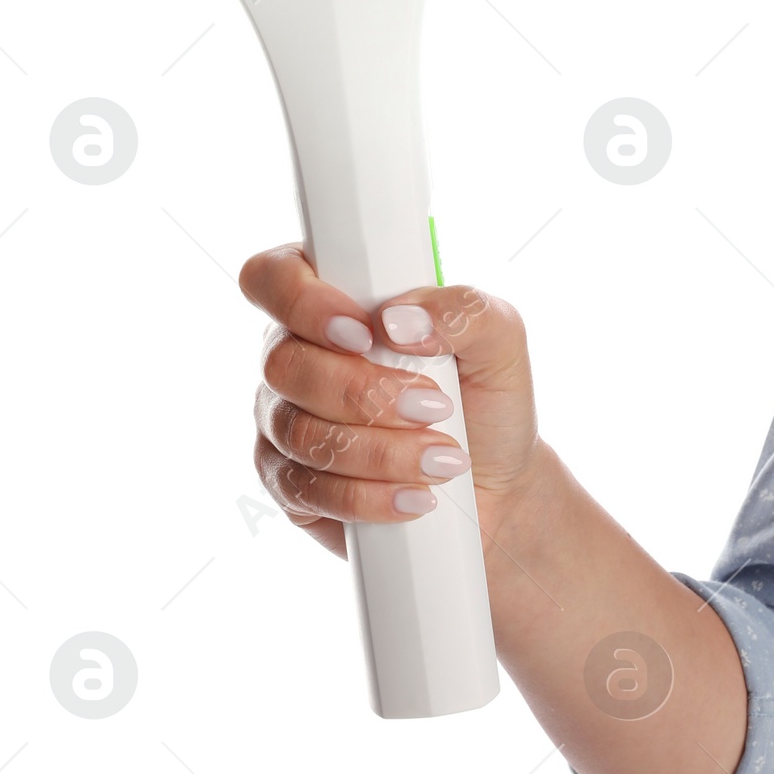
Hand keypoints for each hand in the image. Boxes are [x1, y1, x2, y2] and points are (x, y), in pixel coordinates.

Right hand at [240, 242, 539, 557]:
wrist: (495, 486)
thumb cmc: (487, 401)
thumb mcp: (501, 341)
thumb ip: (461, 310)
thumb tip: (397, 319)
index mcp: (331, 301)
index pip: (272, 276)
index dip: (302, 301)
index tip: (366, 333)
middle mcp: (294, 357)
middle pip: (283, 363)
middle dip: (362, 391)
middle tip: (433, 406)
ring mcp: (283, 423)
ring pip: (297, 432)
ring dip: (377, 449)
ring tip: (441, 458)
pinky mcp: (290, 486)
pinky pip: (303, 490)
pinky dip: (366, 496)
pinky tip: (414, 496)